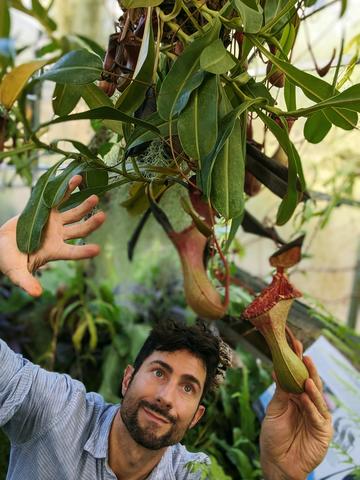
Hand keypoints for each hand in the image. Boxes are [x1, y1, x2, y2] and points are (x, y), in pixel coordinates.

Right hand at [0, 175, 105, 296]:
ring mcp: (55, 223)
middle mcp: (59, 236)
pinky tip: (77, 179)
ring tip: (95, 198)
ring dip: (84, 206)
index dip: (84, 252)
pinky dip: (67, 189)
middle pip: (79, 230)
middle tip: (102, 216)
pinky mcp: (46, 211)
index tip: (97, 250)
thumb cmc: (8, 261)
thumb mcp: (16, 272)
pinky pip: (59, 198)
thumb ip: (26, 282)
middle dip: (91, 224)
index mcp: (55, 252)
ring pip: (73, 214)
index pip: (73, 253)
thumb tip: (37, 294)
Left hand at [260, 342, 332, 479]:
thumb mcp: (275, 409)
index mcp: (296, 397)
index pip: (298, 376)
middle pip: (310, 383)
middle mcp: (308, 404)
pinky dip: (311, 406)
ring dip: (312, 387)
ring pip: (317, 398)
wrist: (277, 462)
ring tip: (306, 377)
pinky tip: (304, 397)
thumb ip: (280, 391)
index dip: (297, 361)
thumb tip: (277, 369)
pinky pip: (317, 416)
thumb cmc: (273, 436)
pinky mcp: (323, 431)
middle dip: (308, 369)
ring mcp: (317, 417)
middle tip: (304, 355)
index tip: (294, 344)